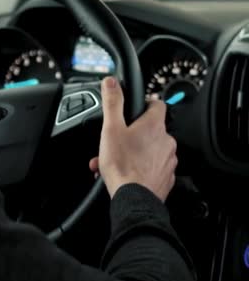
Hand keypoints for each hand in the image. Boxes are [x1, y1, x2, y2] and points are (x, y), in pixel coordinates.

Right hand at [89, 77, 177, 201]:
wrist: (133, 198)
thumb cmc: (123, 165)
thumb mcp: (111, 128)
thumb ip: (112, 102)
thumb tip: (111, 82)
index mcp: (154, 125)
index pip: (157, 104)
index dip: (145, 103)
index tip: (136, 108)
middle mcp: (166, 141)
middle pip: (150, 130)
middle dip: (131, 135)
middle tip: (114, 142)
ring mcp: (168, 160)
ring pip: (150, 150)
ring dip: (133, 153)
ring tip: (113, 162)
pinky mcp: (166, 177)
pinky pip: (152, 168)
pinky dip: (139, 168)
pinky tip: (124, 173)